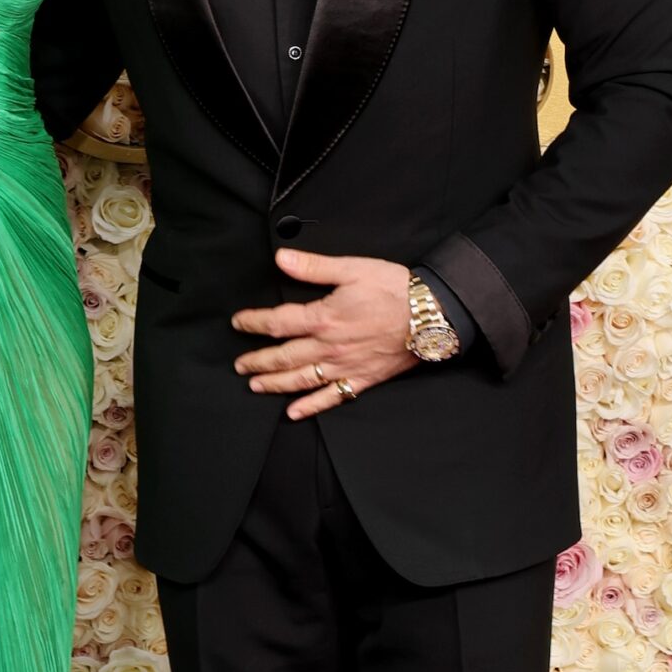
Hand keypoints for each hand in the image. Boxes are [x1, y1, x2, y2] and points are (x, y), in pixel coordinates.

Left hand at [232, 249, 417, 418]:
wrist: (433, 316)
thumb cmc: (394, 289)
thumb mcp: (353, 269)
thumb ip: (314, 267)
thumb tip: (281, 258)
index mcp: (323, 318)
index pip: (277, 323)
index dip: (254, 323)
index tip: (238, 323)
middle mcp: (329, 348)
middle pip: (283, 357)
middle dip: (258, 361)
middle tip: (239, 365)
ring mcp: (344, 367)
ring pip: (301, 380)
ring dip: (275, 384)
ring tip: (255, 386)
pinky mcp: (362, 379)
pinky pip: (332, 397)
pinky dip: (311, 406)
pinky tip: (294, 413)